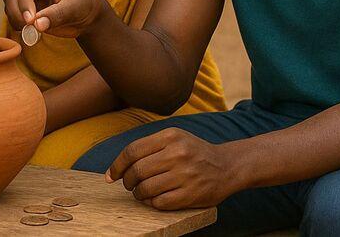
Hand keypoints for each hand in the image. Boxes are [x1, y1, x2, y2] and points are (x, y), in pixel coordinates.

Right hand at [4, 0, 112, 36]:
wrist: (88, 16)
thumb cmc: (85, 5)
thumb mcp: (75, 8)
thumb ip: (57, 15)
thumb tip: (37, 25)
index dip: (25, 2)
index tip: (30, 21)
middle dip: (16, 11)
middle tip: (26, 28)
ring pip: (9, 3)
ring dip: (15, 18)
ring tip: (30, 32)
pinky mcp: (25, 8)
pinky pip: (13, 14)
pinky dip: (17, 24)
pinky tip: (30, 32)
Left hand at [106, 128, 238, 209]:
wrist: (227, 166)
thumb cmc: (194, 152)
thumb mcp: (175, 137)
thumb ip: (149, 146)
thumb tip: (119, 165)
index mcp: (170, 136)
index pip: (133, 150)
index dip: (117, 165)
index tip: (111, 176)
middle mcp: (177, 154)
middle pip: (137, 171)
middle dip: (127, 181)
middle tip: (129, 184)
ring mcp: (185, 175)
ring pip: (146, 188)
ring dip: (138, 194)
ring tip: (141, 192)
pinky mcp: (191, 194)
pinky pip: (160, 202)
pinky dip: (151, 203)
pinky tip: (153, 199)